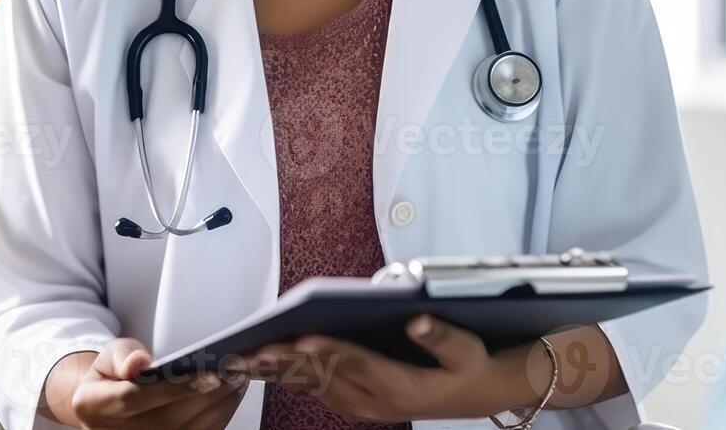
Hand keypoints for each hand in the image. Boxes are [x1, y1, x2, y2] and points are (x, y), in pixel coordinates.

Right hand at [48, 337, 246, 428]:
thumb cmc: (111, 380)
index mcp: (96, 407)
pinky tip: (233, 396)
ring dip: (219, 406)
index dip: (172, 388)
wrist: (104, 413)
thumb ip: (121, 356)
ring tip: (240, 378)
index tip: (206, 374)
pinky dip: (219, 417)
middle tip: (237, 370)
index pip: (136, 399)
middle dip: (208, 394)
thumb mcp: (108, 358)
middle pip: (168, 418)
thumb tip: (137, 363)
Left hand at [228, 314, 543, 422]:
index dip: (328, 351)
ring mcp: (366, 406)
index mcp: (401, 386)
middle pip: (325, 378)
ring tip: (248, 358)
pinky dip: (293, 377)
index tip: (301, 339)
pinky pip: (319, 391)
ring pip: (315, 387)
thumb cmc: (471, 367)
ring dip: (281, 373)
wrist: (478, 394)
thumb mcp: (468, 350)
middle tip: (253, 350)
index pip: (357, 364)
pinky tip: (272, 364)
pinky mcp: (360, 404)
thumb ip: (442, 336)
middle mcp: (378, 401)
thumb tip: (416, 319)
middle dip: (287, 363)